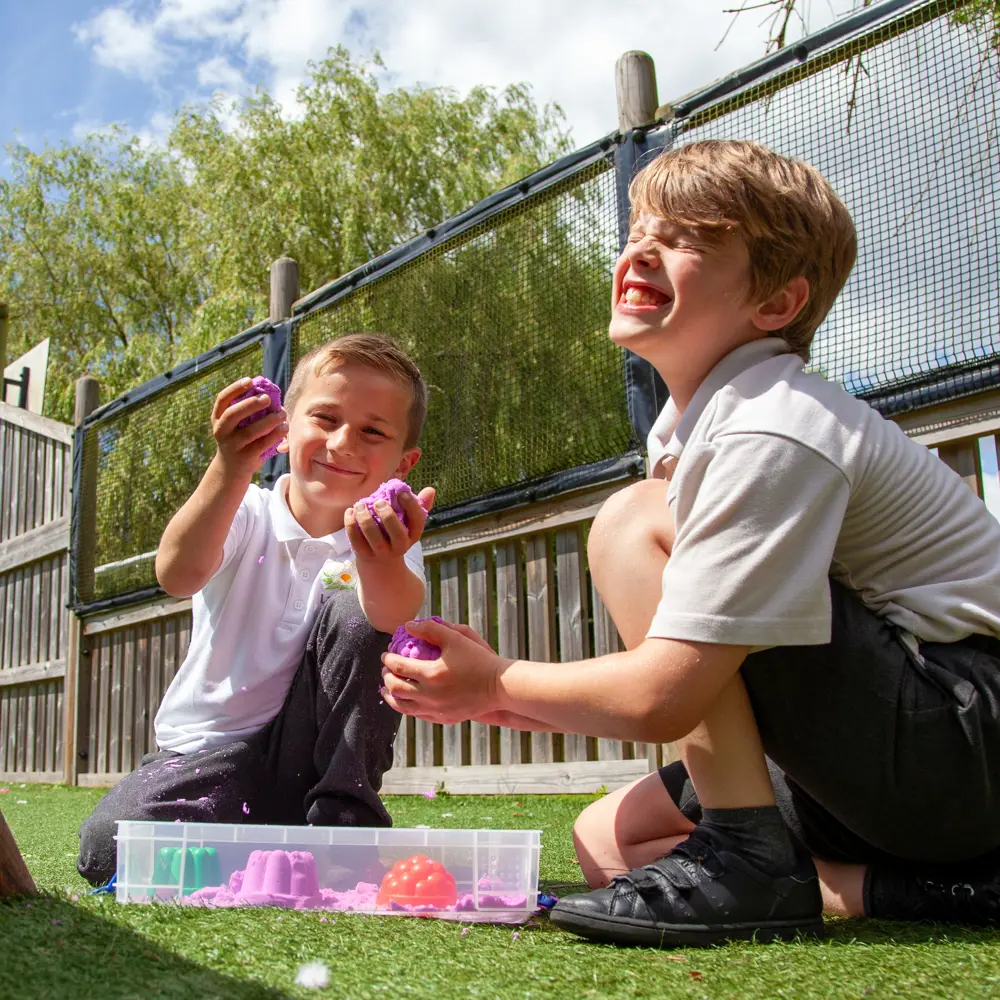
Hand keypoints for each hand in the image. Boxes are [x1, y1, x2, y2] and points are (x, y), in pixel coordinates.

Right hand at [211, 378, 287, 479]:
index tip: (250, 381)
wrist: (231, 470)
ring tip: (282, 414)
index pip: (222, 400)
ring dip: (269, 421)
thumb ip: (246, 412)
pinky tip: (284, 428)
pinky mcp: (245, 457)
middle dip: (250, 404)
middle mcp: (221, 431)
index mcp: (218, 418)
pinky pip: (262, 444)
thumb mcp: (235, 426)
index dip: (235, 388)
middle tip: (267, 398)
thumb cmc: (239, 440)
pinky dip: (275, 435)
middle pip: (232, 414)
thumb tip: (271, 393)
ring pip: (250, 431)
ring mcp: (232, 446)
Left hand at [345, 486, 435, 564]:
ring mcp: (382, 553)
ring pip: (375, 538)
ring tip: (360, 504)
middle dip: (388, 516)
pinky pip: (356, 541)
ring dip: (366, 520)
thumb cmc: (396, 534)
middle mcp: (400, 546)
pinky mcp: (364, 555)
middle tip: (378, 502)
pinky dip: (351, 526)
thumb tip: (430, 490)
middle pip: (397, 534)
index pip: (418, 521)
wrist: (382, 564)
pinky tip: (350, 512)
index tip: (401, 492)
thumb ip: (419, 505)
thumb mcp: (409, 523)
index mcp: (413, 535)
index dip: (411, 506)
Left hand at [380, 618, 508, 723]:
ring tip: (387, 688)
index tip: (386, 654)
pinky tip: (407, 700)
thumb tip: (407, 626)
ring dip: (391, 696)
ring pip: (403, 707)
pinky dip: (407, 707)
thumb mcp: (457, 637)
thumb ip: (430, 629)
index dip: (388, 659)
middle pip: (395, 688)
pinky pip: (418, 715)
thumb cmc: (479, 658)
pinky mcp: (444, 719)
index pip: (398, 666)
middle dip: (386, 676)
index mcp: (431, 674)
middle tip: (386, 669)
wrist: (500, 686)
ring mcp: (436, 710)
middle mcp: (430, 695)